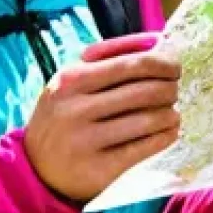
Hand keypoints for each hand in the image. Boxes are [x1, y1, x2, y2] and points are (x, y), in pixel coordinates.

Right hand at [24, 32, 180, 204]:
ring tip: (171, 113)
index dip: (162, 63)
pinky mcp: (99, 169)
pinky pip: (144, 148)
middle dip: (169, 88)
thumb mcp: (71, 81)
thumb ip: (108, 59)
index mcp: (70, 80)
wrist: (36, 166)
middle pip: (144, 91)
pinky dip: (165, 136)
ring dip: (170, 114)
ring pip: (148, 120)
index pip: (131, 64)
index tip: (175, 67)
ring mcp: (86, 141)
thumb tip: (157, 42)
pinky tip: (169, 131)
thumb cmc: (62, 114)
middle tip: (173, 90)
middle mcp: (75, 109)